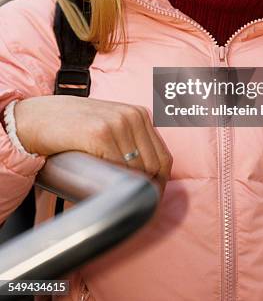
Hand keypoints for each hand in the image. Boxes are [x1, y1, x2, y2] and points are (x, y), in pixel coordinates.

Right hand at [14, 95, 172, 190]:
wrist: (36, 118)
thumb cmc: (71, 128)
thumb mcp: (107, 127)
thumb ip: (127, 142)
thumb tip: (145, 181)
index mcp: (139, 114)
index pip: (163, 157)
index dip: (159, 185)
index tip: (149, 204)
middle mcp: (133, 115)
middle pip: (155, 166)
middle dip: (147, 193)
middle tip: (133, 212)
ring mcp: (118, 122)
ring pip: (139, 169)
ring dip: (130, 191)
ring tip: (118, 204)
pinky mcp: (101, 132)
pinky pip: (119, 167)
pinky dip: (115, 184)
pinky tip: (107, 192)